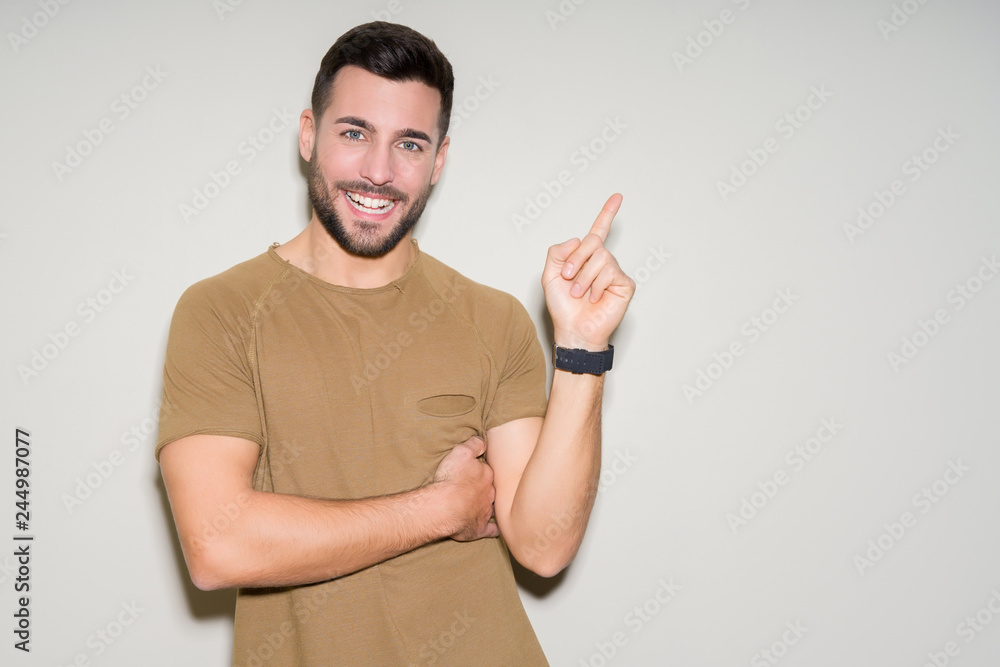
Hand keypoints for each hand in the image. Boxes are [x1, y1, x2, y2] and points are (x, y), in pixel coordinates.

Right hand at [432, 436, 498, 541]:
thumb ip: (474, 445)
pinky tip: (494, 530)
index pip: (487, 471)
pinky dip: (492, 529)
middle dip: (486, 489)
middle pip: (491, 489)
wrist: (445, 506)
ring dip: (489, 507)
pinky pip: (491, 530)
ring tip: (484, 506)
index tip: (475, 472)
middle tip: (476, 489)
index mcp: (486, 476)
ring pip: (492, 508)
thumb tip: (483, 442)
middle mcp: (489, 494)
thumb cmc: (451, 479)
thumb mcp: (461, 452)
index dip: (480, 471)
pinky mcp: (479, 528)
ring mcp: (485, 512)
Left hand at [542, 194, 635, 349]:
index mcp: (586, 257)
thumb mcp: (550, 275)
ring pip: (600, 257)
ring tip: (579, 294)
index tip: (618, 196)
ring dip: (584, 277)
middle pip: (593, 241)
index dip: (607, 213)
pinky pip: (610, 272)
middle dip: (576, 259)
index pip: (599, 230)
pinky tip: (594, 298)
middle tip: (569, 277)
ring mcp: (614, 272)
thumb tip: (578, 240)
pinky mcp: (624, 284)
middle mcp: (603, 261)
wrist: (573, 330)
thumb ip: (557, 252)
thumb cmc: (563, 307)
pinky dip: (596, 286)